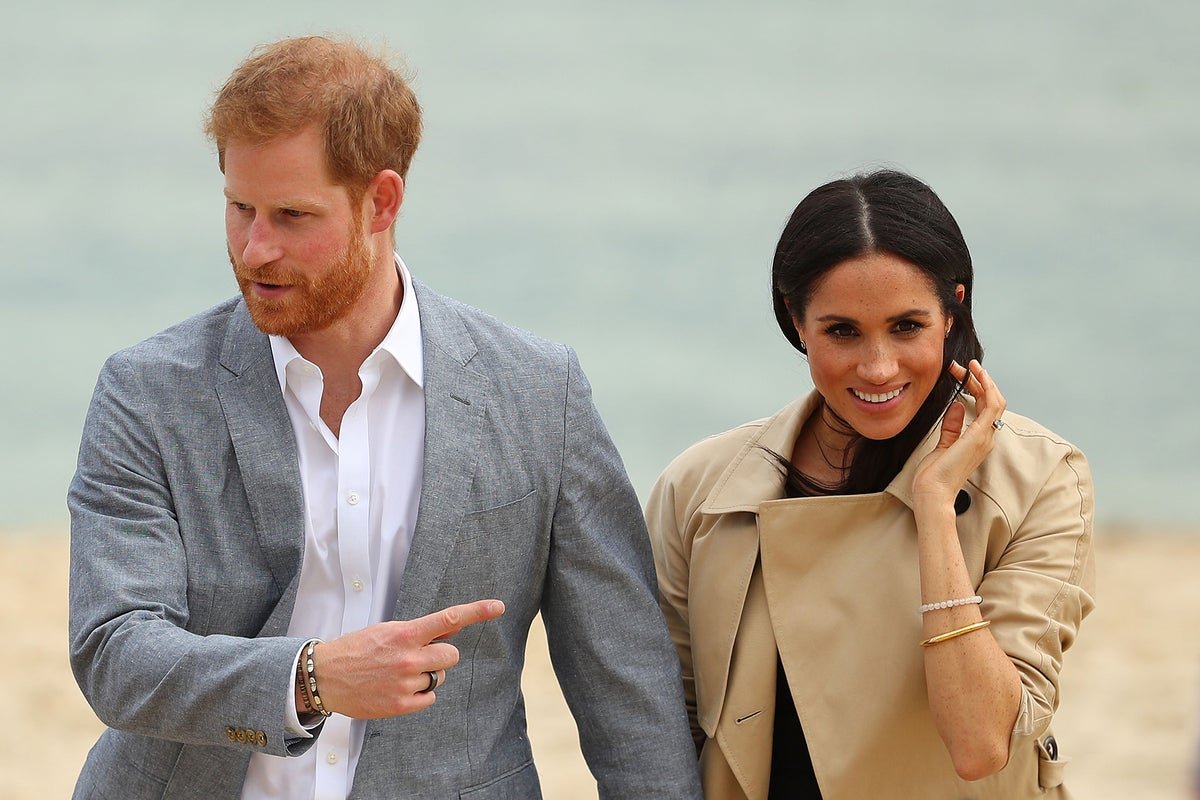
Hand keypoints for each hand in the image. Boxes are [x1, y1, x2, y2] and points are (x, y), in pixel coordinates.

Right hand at [310, 599, 504, 718]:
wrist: (325, 677)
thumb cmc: (358, 649)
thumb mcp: (388, 630)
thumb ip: (422, 630)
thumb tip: (453, 625)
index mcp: (405, 634)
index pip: (448, 619)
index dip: (477, 611)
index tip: (498, 607)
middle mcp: (409, 658)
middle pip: (451, 655)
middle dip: (441, 655)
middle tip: (419, 656)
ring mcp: (406, 683)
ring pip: (440, 677)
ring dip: (428, 674)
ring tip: (399, 673)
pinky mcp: (402, 705)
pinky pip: (430, 697)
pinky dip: (420, 693)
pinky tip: (398, 688)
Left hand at [912, 360, 1006, 509]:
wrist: (933, 492)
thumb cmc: (934, 476)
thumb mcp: (943, 444)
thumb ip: (952, 426)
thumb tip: (957, 406)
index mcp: (978, 440)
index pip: (985, 408)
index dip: (976, 389)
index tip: (961, 375)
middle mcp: (987, 438)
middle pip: (992, 402)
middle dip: (980, 381)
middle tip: (965, 366)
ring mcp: (985, 437)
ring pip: (995, 401)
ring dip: (984, 381)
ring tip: (972, 366)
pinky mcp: (980, 436)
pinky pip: (992, 406)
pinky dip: (987, 389)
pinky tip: (976, 377)